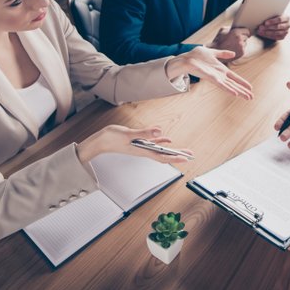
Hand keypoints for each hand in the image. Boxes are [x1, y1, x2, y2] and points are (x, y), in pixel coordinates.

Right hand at [77, 125, 192, 164]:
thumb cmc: (111, 138)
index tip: (186, 158)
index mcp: (142, 151)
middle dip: (177, 155)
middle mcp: (143, 151)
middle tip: (189, 155)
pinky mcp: (137, 142)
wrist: (99, 141)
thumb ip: (144, 133)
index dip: (175, 158)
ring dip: (171, 150)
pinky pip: (152, 143)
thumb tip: (159, 131)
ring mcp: (140, 147)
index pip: (162, 156)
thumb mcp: (128, 134)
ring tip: (181, 150)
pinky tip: (165, 139)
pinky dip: (160, 141)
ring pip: (159, 150)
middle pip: (163, 154)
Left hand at [168, 47, 253, 99]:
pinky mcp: (211, 78)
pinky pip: (221, 85)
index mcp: (221, 70)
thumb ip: (223, 53)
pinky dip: (228, 89)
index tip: (251, 88)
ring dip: (239, 92)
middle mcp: (219, 76)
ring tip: (247, 97)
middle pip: (234, 85)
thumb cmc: (197, 56)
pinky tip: (235, 93)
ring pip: (230, 87)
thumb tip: (233, 54)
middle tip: (251, 98)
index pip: (235, 78)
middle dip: (243, 91)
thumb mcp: (213, 53)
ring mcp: (215, 78)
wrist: (186, 58)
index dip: (242, 82)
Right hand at [209, 26, 250, 58]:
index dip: (245, 31)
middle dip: (243, 37)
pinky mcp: (242, 53)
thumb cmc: (219, 40)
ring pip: (245, 43)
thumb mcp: (223, 30)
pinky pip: (243, 49)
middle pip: (246, 37)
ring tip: (233, 44)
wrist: (216, 52)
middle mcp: (240, 39)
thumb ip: (231, 27)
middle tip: (236, 39)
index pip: (247, 31)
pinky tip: (233, 48)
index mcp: (236, 32)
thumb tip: (238, 26)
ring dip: (241, 43)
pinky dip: (240, 49)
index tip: (244, 32)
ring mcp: (241, 46)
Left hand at [256, 15, 289, 40]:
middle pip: (278, 26)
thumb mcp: (273, 15)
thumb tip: (261, 17)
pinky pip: (275, 37)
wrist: (275, 23)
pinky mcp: (283, 37)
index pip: (280, 19)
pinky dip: (268, 36)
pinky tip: (262, 34)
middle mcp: (288, 25)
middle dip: (268, 27)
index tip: (265, 23)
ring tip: (260, 31)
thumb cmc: (273, 17)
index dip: (272, 21)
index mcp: (286, 18)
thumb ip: (269, 15)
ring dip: (267, 32)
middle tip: (261, 27)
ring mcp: (286, 31)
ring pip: (277, 33)